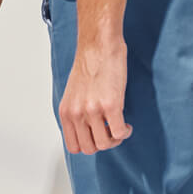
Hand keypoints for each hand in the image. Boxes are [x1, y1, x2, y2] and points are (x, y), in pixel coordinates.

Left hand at [58, 39, 132, 153]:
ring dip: (115, 139)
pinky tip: (126, 124)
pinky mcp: (110, 105)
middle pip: (89, 149)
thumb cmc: (89, 65)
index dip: (88, 145)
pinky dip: (125, 132)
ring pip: (104, 144)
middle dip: (103, 144)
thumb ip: (76, 113)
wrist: (98, 45)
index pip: (74, 146)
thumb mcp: (73, 94)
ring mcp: (92, 111)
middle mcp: (76, 114)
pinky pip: (119, 132)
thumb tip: (86, 129)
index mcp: (66, 113)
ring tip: (119, 127)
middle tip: (111, 132)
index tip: (98, 136)